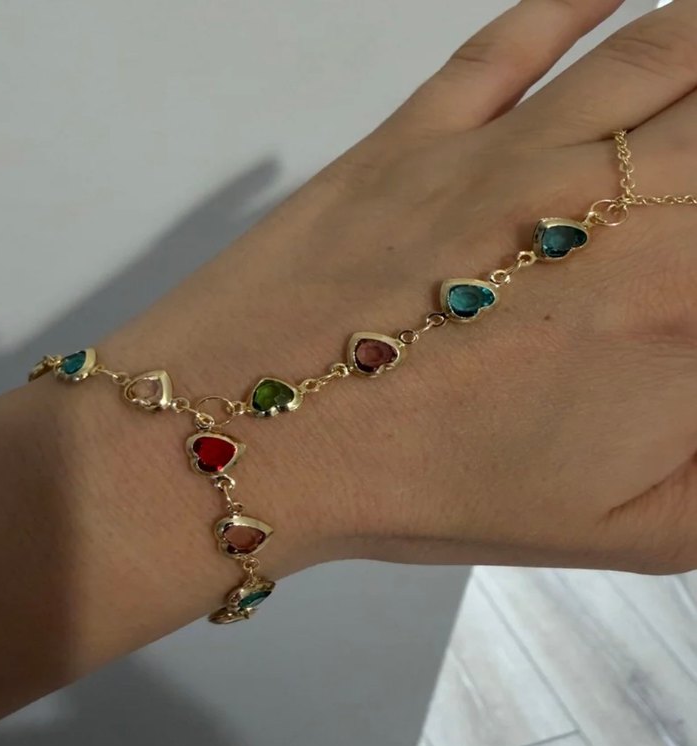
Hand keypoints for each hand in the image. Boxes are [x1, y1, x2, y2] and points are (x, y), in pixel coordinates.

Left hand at [101, 0, 696, 575]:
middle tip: (690, 187)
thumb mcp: (617, 530)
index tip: (687, 289)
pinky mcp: (419, 134)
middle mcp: (619, 209)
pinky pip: (515, 39)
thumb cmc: (425, 494)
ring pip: (662, 55)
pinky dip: (575, 1)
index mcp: (680, 308)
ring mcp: (511, 156)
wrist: (255, 440)